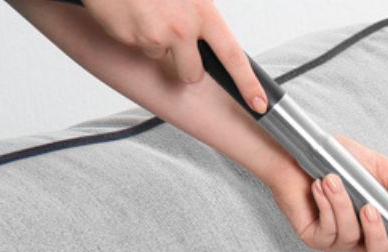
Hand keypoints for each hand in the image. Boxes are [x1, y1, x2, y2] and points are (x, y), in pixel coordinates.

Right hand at [79, 0, 266, 111]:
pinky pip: (137, 46)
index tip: (259, 104)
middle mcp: (182, 27)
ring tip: (148, 14)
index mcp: (203, 13)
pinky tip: (132, 12)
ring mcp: (154, 35)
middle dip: (185, 66)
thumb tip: (210, 37)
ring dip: (156, 43)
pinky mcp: (129, 38)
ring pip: (161, 57)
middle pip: (192, 73)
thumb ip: (202, 16)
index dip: (248, 84)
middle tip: (174, 39)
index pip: (234, 57)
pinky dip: (134, 33)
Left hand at [267, 136, 387, 251]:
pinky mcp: (313, 236)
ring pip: (349, 238)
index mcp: (378, 228)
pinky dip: (327, 205)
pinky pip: (328, 230)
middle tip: (370, 207)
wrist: (299, 151)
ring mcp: (334, 240)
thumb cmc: (339, 160)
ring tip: (334, 179)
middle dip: (377, 234)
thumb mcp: (383, 171)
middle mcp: (357, 239)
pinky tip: (320, 187)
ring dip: (343, 206)